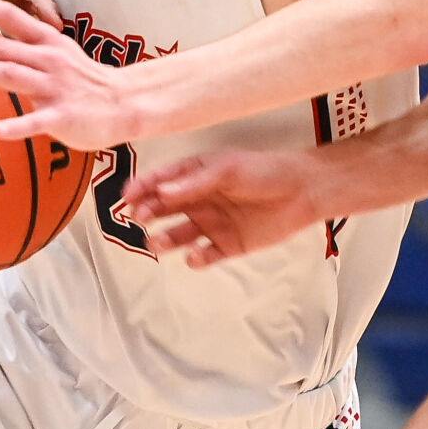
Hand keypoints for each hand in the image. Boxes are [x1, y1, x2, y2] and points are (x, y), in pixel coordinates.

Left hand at [0, 0, 137, 149]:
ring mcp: (56, 86)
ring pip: (11, 74)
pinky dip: (17, 126)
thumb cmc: (85, 81)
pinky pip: (38, 121)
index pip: (7, 15)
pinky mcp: (64, 115)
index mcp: (46, 41)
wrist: (126, 103)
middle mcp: (48, 59)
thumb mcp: (57, 53)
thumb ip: (25, 46)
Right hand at [123, 149, 322, 266]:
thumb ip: (194, 182)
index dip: (143, 186)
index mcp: (197, 174)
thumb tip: (161, 191)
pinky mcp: (227, 245)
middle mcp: (200, 199)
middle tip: (139, 217)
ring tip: (156, 242)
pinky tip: (195, 255)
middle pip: (164, 208)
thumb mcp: (227, 170)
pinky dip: (195, 258)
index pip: (162, 180)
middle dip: (148, 212)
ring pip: (178, 234)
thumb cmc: (263, 172)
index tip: (126, 196)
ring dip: (165, 239)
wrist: (301, 193)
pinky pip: (204, 255)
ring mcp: (212, 223)